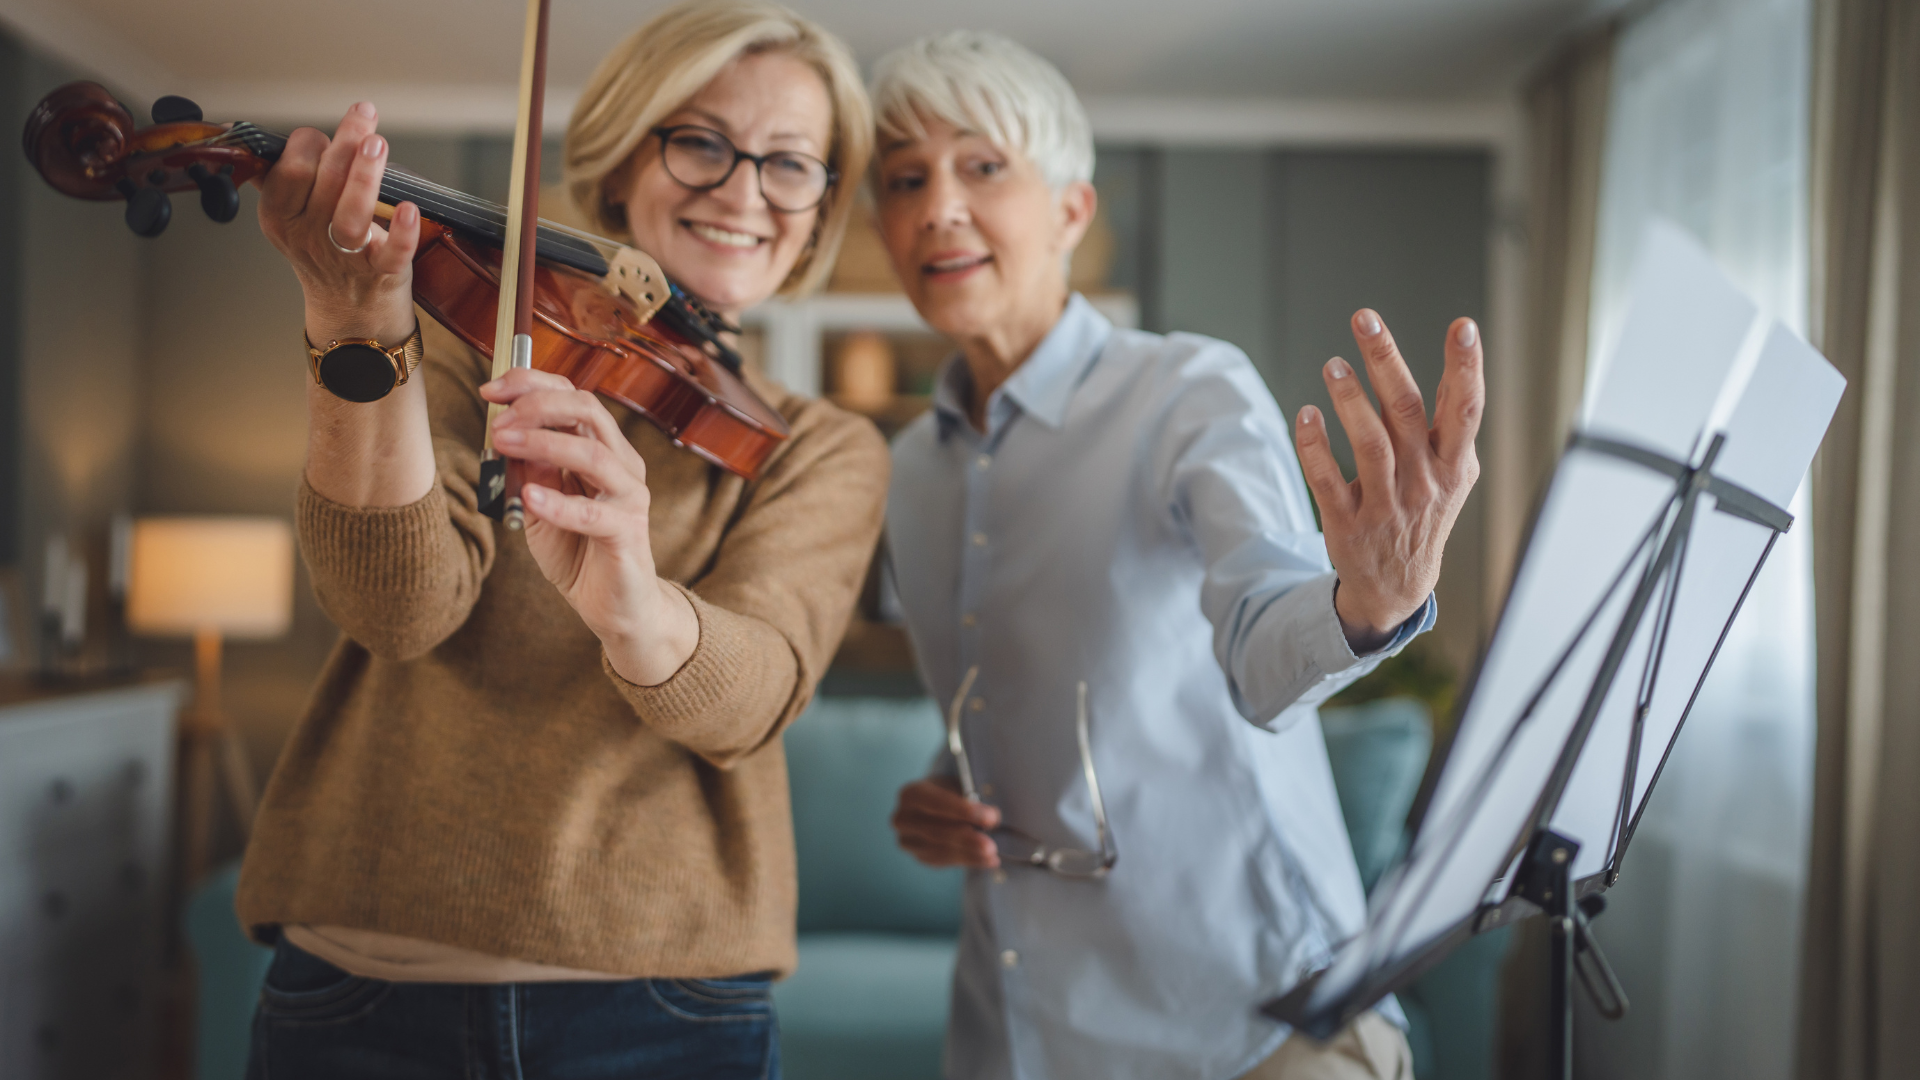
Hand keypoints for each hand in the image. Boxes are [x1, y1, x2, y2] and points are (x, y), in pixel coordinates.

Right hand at [257, 101, 418, 345]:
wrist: (351, 312)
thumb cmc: (325, 251)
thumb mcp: (291, 217)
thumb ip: (279, 179)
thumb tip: (254, 141)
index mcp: (281, 217)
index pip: (288, 172)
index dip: (308, 144)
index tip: (324, 136)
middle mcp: (309, 236)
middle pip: (322, 183)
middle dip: (343, 145)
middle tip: (363, 117)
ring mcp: (346, 256)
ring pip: (350, 215)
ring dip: (365, 176)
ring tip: (378, 144)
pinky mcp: (382, 273)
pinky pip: (392, 253)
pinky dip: (402, 232)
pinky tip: (410, 209)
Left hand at [484, 369, 697, 685]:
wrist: (614, 606)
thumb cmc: (577, 550)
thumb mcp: (539, 504)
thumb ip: (529, 470)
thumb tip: (506, 433)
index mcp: (602, 448)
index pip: (572, 397)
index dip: (531, 384)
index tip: (490, 389)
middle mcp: (621, 463)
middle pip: (588, 410)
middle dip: (538, 404)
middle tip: (498, 418)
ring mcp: (629, 496)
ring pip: (593, 453)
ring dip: (542, 442)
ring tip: (503, 444)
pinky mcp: (628, 532)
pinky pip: (593, 514)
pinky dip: (559, 503)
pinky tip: (529, 498)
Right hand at [892, 776, 1001, 868]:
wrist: (933, 805)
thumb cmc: (949, 792)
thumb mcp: (958, 786)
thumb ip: (972, 800)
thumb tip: (992, 818)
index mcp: (911, 794)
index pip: (936, 804)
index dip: (963, 811)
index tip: (989, 819)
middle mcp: (903, 819)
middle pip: (936, 831)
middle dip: (967, 838)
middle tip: (991, 845)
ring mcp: (908, 841)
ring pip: (940, 850)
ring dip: (969, 854)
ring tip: (992, 855)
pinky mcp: (919, 856)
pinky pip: (944, 861)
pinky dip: (968, 861)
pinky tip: (987, 861)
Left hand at [1295, 309, 1483, 653]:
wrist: (1398, 586)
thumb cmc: (1427, 511)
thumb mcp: (1455, 471)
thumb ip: (1455, 418)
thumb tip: (1465, 353)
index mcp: (1453, 463)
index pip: (1467, 409)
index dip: (1467, 367)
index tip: (1463, 326)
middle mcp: (1423, 481)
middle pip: (1405, 412)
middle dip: (1386, 361)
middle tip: (1365, 319)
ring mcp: (1385, 503)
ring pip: (1368, 444)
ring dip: (1348, 399)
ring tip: (1333, 364)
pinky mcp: (1347, 522)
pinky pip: (1327, 479)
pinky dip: (1315, 446)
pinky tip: (1306, 414)